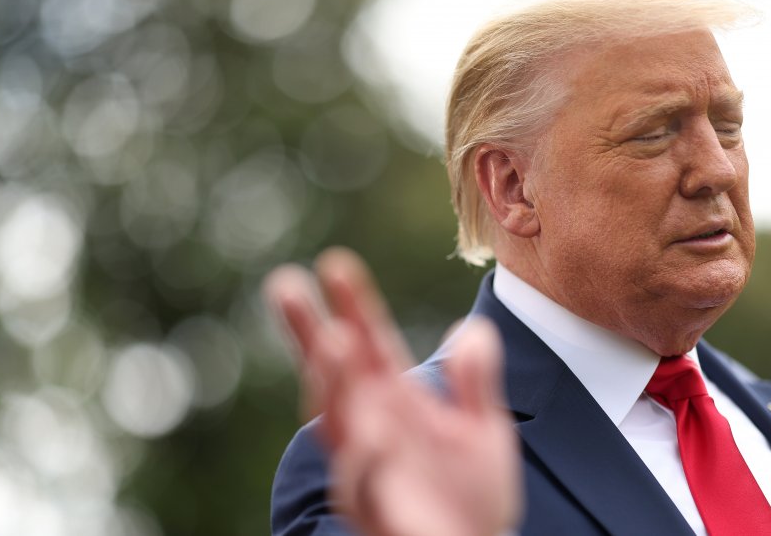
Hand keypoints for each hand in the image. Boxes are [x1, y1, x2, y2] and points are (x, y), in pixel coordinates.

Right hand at [265, 248, 520, 535]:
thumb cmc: (473, 495)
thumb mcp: (485, 428)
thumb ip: (475, 381)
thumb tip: (473, 329)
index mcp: (395, 398)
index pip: (368, 342)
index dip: (351, 304)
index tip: (334, 264)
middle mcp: (371, 424)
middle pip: (333, 372)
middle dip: (310, 331)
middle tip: (286, 284)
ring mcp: (368, 465)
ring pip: (338, 420)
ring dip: (332, 383)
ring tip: (333, 343)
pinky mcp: (375, 507)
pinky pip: (363, 482)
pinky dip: (364, 459)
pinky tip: (374, 434)